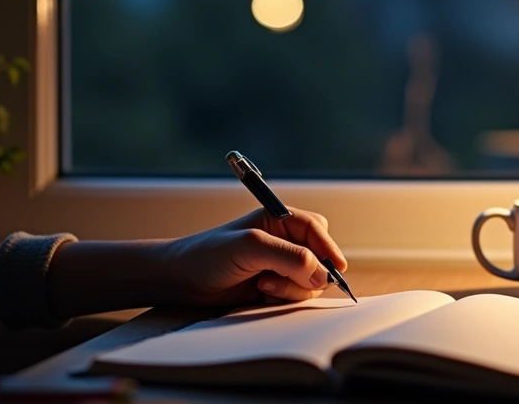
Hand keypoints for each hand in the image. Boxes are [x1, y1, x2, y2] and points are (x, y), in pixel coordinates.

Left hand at [154, 207, 347, 305]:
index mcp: (277, 220)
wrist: (181, 281)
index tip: (337, 267)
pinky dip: (282, 297)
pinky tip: (260, 293)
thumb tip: (321, 273)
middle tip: (290, 278)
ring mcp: (278, 265)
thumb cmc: (208, 255)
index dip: (329, 247)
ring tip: (263, 285)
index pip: (315, 229)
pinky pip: (294, 295)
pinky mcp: (272, 287)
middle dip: (309, 271)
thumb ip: (289, 256)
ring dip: (291, 287)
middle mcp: (281, 241)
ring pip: (309, 280)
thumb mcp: (251, 247)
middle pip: (319, 256)